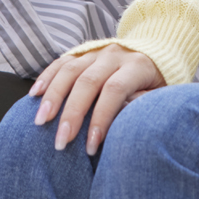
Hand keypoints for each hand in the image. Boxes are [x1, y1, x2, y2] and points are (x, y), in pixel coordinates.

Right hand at [29, 44, 165, 154]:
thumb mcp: (162, 95)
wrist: (156, 51)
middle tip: (60, 142)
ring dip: (53, 97)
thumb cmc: (158, 84)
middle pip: (88, 82)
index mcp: (137, 65)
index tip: (90, 147)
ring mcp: (97, 51)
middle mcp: (114, 54)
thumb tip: (125, 118)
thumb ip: (145, 105)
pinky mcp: (84, 52)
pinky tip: (35, 95)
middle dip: (72, 114)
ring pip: (70, 70)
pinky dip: (47, 77)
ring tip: (41, 121)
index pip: (114, 90)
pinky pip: (61, 62)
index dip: (100, 118)